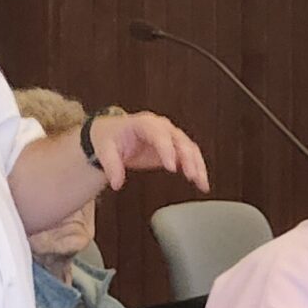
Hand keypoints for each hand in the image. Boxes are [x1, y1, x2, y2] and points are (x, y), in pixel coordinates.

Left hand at [91, 112, 209, 191]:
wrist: (112, 133)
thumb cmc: (110, 137)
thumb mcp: (105, 149)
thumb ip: (111, 166)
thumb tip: (116, 183)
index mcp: (144, 123)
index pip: (159, 134)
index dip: (167, 150)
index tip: (171, 166)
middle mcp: (161, 127)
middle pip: (179, 140)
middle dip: (188, 158)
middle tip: (191, 176)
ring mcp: (170, 136)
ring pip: (190, 148)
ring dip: (198, 165)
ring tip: (202, 183)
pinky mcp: (174, 147)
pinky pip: (191, 156)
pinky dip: (198, 169)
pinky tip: (202, 184)